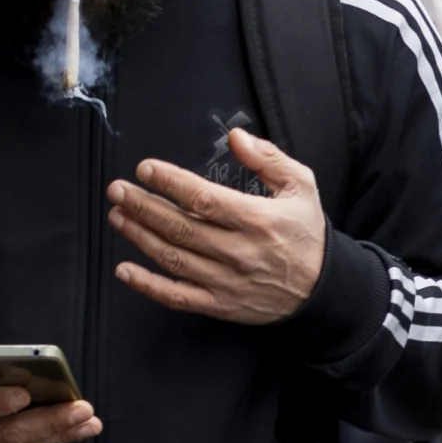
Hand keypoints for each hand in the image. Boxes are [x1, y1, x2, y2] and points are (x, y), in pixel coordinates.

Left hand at [108, 129, 330, 324]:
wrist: (323, 288)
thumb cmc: (307, 233)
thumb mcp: (301, 186)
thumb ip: (269, 158)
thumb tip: (236, 138)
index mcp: (258, 219)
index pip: (204, 198)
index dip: (170, 182)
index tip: (146, 169)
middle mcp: (238, 251)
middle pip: (180, 226)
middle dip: (143, 206)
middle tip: (118, 191)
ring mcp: (226, 281)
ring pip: (172, 258)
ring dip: (140, 236)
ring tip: (118, 217)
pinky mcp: (219, 304)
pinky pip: (176, 297)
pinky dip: (147, 285)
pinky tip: (125, 270)